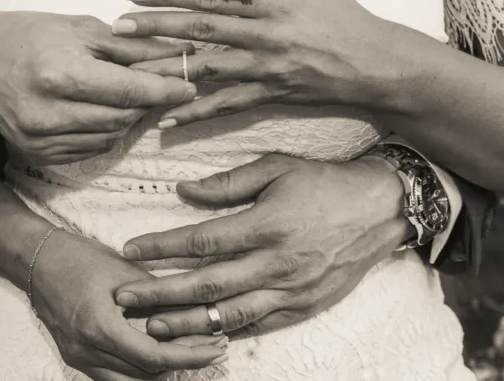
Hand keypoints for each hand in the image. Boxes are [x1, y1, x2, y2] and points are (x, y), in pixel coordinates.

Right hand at [0, 11, 196, 164]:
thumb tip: (177, 55)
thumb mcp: (79, 28)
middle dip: (148, 100)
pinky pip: (91, 148)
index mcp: (61, 73)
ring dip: (128, 116)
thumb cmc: (28, 35)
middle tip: (160, 85)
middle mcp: (50, 112)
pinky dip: (105, 132)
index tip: (190, 85)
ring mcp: (42, 138)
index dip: (166, 89)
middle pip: (125, 116)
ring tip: (126, 94)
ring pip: (111, 135)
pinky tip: (100, 110)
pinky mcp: (38, 154)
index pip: (130, 89)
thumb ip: (129, 46)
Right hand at [33, 230, 227, 380]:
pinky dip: (140, 370)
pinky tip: (160, 352)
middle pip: (146, 377)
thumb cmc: (80, 258)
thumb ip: (158, 298)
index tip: (216, 348)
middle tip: (212, 348)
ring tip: (191, 351)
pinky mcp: (76, 357)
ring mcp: (78, 358)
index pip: (155, 357)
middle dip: (184, 365)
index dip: (190, 355)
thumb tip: (194, 312)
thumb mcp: (125, 272)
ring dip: (162, 372)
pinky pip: (115, 376)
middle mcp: (86, 351)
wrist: (36, 259)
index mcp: (99, 327)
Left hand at [112, 0, 404, 128]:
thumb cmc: (342, 16)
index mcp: (268, 1)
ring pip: (207, 67)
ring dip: (167, 68)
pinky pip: (229, 104)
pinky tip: (170, 116)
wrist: (373, 63)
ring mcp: (265, 66)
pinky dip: (199, 110)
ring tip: (131, 71)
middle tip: (119, 29)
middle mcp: (262, 33)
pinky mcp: (270, 93)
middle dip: (155, 28)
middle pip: (200, 28)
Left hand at [114, 154, 407, 339]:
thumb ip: (228, 181)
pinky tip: (200, 334)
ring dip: (186, 323)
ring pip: (230, 314)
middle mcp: (277, 263)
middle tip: (124, 297)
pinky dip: (226, 331)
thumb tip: (183, 190)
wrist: (379, 209)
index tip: (130, 249)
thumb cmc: (324, 182)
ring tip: (151, 326)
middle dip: (161, 293)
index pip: (202, 241)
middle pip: (208, 285)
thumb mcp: (277, 167)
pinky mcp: (304, 306)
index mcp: (268, 224)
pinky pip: (258, 324)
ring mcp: (292, 290)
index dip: (162, 247)